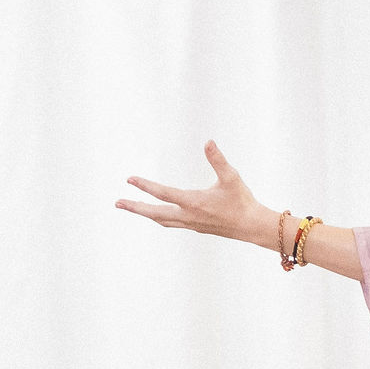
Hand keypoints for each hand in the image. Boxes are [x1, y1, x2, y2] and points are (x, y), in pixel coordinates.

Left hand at [116, 141, 269, 244]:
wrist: (252, 226)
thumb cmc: (242, 200)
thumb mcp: (231, 177)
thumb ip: (217, 159)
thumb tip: (208, 141)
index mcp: (194, 203)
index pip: (163, 193)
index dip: (145, 186)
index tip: (129, 179)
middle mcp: (188, 216)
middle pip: (155, 213)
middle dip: (135, 207)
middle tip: (117, 202)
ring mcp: (191, 224)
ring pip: (162, 220)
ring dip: (145, 213)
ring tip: (131, 207)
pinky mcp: (196, 227)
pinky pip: (172, 223)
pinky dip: (159, 218)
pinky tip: (157, 214)